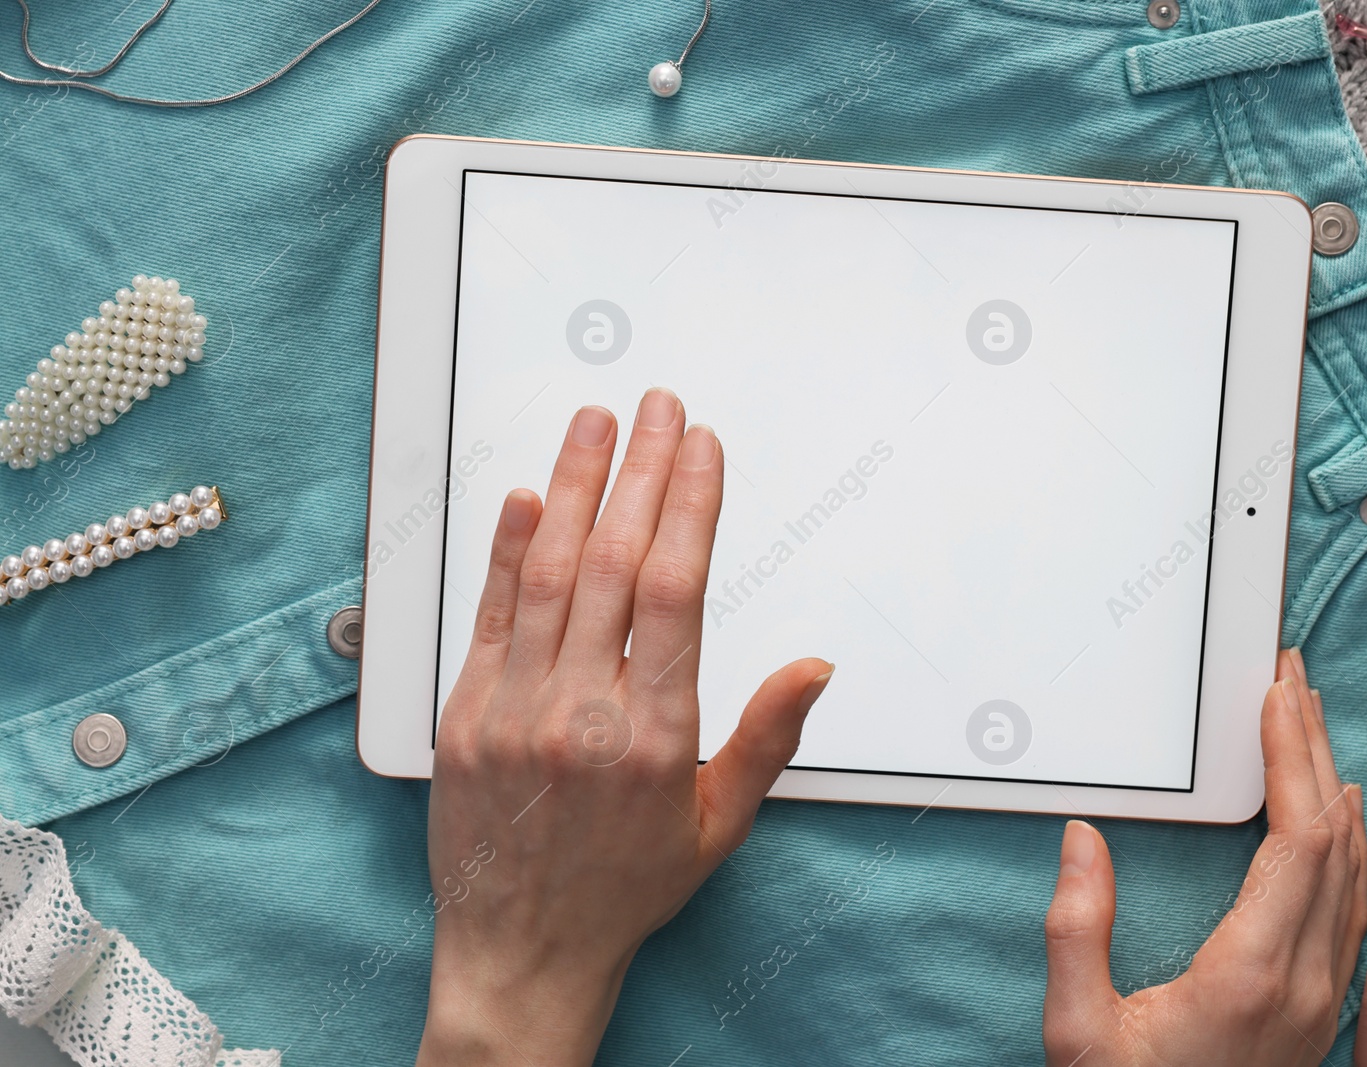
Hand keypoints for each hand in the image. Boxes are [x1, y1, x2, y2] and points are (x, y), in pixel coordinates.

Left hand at [415, 390, 833, 1066]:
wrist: (522, 952)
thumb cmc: (625, 888)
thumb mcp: (719, 825)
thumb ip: (767, 738)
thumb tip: (816, 665)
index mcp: (655, 736)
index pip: (676, 591)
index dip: (690, 505)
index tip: (702, 449)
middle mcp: (582, 714)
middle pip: (615, 564)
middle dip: (640, 472)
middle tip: (658, 407)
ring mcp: (514, 710)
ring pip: (548, 574)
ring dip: (574, 488)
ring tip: (596, 423)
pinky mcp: (464, 716)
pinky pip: (487, 617)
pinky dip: (505, 551)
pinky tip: (526, 497)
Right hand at [1042, 649, 1366, 1066]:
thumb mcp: (1079, 1033)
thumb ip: (1076, 931)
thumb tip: (1081, 840)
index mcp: (1253, 973)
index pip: (1298, 837)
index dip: (1292, 757)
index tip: (1274, 697)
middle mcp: (1306, 980)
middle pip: (1334, 839)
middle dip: (1314, 749)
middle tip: (1291, 681)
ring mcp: (1322, 997)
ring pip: (1351, 869)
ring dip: (1332, 787)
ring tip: (1308, 725)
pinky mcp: (1319, 1008)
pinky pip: (1350, 902)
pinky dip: (1343, 840)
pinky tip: (1333, 817)